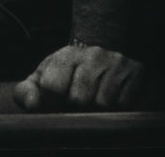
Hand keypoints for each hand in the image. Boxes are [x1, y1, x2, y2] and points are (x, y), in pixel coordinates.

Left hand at [13, 44, 148, 111]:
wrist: (106, 55)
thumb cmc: (70, 74)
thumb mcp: (44, 77)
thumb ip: (27, 91)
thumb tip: (33, 106)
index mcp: (66, 56)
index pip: (52, 87)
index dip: (52, 101)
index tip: (57, 100)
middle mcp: (92, 55)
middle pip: (78, 99)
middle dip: (77, 108)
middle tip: (80, 102)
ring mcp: (116, 63)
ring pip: (103, 104)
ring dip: (99, 110)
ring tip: (97, 101)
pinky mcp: (137, 73)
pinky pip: (125, 105)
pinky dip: (119, 108)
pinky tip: (114, 99)